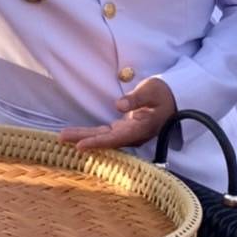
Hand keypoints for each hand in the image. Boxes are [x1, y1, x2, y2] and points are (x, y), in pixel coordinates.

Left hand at [59, 77, 176, 150]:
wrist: (176, 99)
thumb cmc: (164, 93)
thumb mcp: (152, 90)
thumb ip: (136, 98)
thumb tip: (118, 105)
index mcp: (141, 128)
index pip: (116, 138)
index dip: (98, 142)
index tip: (80, 145)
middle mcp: (133, 135)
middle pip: (105, 140)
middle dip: (83, 139)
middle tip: (60, 138)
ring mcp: (128, 133)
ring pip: (103, 137)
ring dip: (83, 136)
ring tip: (62, 136)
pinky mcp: (124, 129)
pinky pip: (105, 134)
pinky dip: (91, 134)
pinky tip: (78, 136)